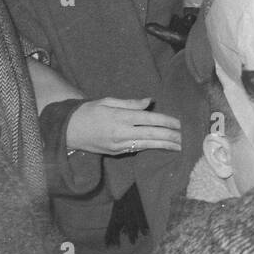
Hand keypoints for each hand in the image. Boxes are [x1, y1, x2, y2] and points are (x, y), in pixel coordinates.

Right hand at [65, 97, 180, 155]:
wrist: (67, 130)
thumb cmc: (87, 111)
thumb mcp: (107, 101)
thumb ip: (130, 103)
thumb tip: (149, 102)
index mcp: (120, 117)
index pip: (149, 120)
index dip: (166, 122)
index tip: (179, 123)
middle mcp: (121, 133)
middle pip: (152, 135)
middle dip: (170, 136)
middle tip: (186, 138)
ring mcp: (119, 145)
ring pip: (147, 145)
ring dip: (164, 146)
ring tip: (179, 147)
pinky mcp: (116, 152)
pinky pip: (137, 149)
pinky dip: (151, 148)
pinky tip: (161, 147)